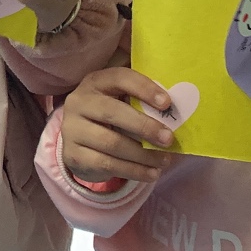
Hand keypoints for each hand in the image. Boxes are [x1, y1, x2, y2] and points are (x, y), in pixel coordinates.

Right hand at [61, 67, 175, 184]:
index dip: (143, 88)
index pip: (119, 78)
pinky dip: (134, 171)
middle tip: (169, 139)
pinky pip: (108, 164)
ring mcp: (72, 129)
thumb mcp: (121, 100)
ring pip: (111, 143)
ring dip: (143, 154)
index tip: (167, 103)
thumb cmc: (111, 115)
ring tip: (165, 160)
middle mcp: (79, 102)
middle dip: (144, 126)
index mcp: (95, 82)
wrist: (80, 142)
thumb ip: (142, 99)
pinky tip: (152, 173)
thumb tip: (178, 107)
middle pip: (112, 112)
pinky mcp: (74, 155)